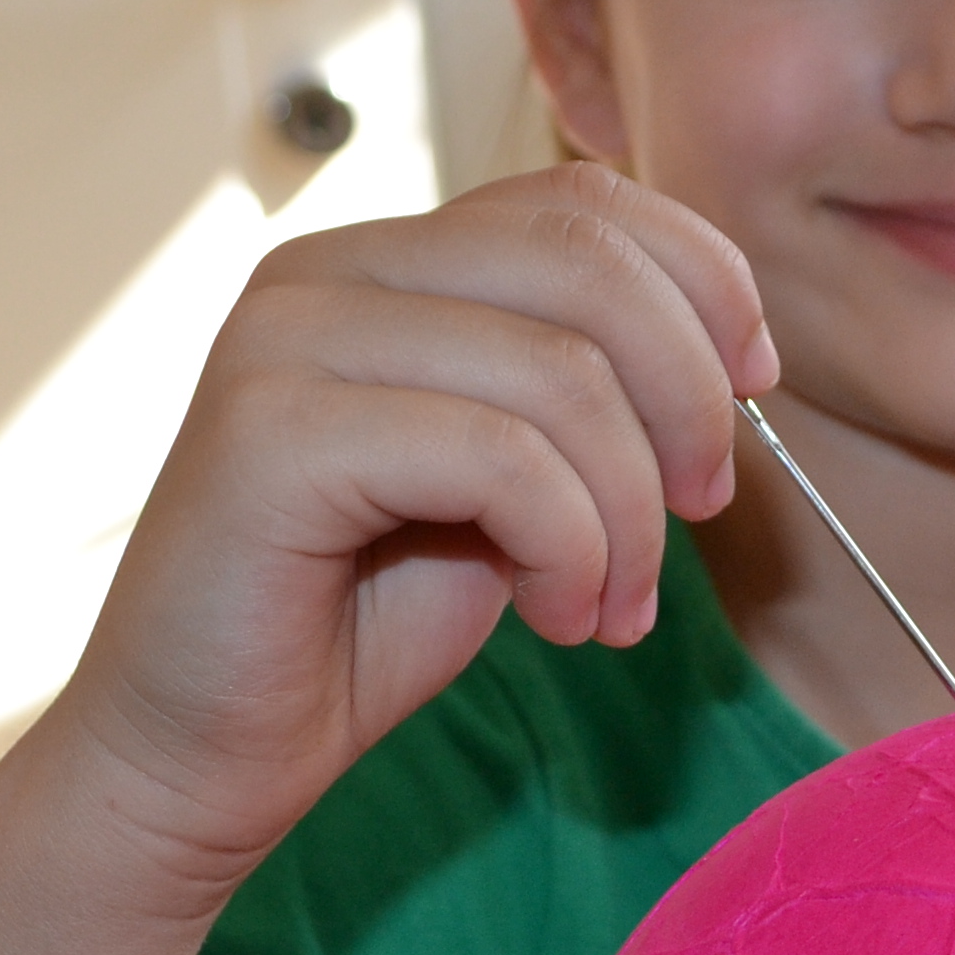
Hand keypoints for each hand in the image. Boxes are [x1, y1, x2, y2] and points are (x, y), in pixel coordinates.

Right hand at [52, 164, 773, 905]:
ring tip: (612, 604)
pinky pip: (498, 457)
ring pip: (559, 372)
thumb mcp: (512, 480)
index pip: (581, 200)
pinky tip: (559, 616)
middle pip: (588, 264)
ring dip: (631, 512)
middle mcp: (324, 269)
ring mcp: (284, 338)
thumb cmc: (358, 623)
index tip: (754, 387)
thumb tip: (733, 348)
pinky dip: (571, 549)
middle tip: (700, 514)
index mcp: (386, 260)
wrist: (200, 754)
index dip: (701, 279)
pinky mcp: (268, 431)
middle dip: (689, 398)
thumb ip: (586, 389)